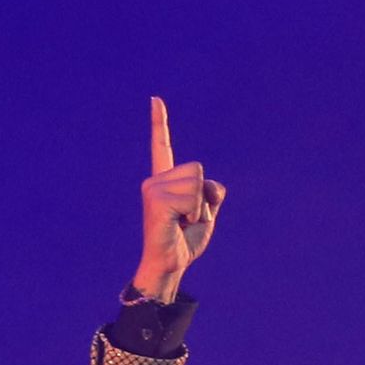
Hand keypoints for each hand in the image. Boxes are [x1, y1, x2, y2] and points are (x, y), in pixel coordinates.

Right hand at [133, 97, 225, 300]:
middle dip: (203, 196)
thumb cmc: (184, 242)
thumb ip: (212, 194)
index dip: (159, 123)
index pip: (162, 146)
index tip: (155, 99)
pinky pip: (192, 197)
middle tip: (187, 219)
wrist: (170, 265)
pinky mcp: (156, 200)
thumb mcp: (206, 214)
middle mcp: (155, 180)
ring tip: (182, 223)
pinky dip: (193, 214)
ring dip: (198, 207)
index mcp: (166, 181)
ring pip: (196, 183)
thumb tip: (211, 186)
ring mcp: (153, 188)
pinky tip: (178, 225)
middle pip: (198, 170)